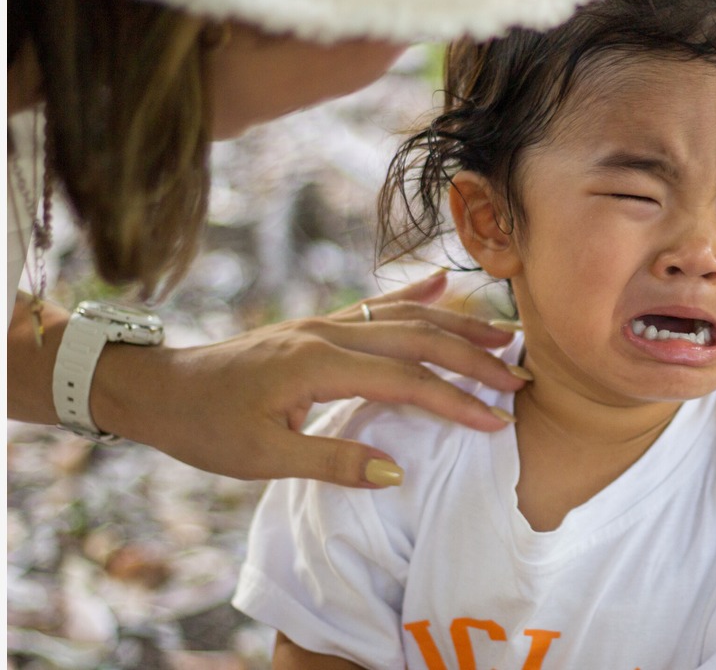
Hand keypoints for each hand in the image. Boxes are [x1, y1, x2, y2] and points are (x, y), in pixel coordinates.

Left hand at [89, 271, 526, 486]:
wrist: (159, 388)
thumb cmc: (206, 427)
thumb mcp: (262, 458)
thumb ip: (332, 461)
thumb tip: (396, 469)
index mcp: (319, 365)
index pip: (406, 381)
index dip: (455, 401)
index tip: (497, 421)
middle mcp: (328, 333)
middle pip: (418, 339)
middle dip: (473, 357)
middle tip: (521, 375)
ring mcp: (324, 323)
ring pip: (403, 317)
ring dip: (456, 324)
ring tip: (502, 332)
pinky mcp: (317, 325)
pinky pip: (375, 305)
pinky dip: (413, 294)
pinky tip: (440, 281)